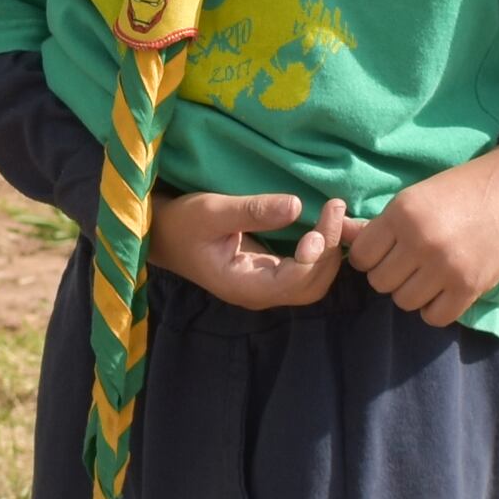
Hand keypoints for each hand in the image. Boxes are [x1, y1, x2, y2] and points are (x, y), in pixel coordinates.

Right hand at [152, 189, 344, 307]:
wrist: (162, 234)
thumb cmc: (182, 223)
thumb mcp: (211, 210)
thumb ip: (252, 210)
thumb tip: (297, 205)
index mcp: (244, 285)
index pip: (296, 279)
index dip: (317, 251)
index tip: (323, 214)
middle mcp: (259, 293)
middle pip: (312, 287)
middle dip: (330, 251)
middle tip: (336, 208)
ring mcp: (265, 286)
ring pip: (313, 282)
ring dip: (329, 252)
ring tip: (336, 214)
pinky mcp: (269, 274)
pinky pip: (305, 272)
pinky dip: (320, 251)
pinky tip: (325, 225)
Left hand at [343, 140, 498, 327]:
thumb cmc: (459, 191)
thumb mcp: (414, 197)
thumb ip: (376, 223)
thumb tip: (338, 232)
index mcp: (402, 214)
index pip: (362, 257)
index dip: (371, 257)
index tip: (387, 252)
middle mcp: (420, 241)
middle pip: (380, 282)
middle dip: (391, 275)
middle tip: (409, 263)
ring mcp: (445, 267)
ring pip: (404, 301)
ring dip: (413, 292)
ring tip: (428, 275)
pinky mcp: (469, 287)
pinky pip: (435, 317)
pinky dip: (436, 308)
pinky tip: (444, 290)